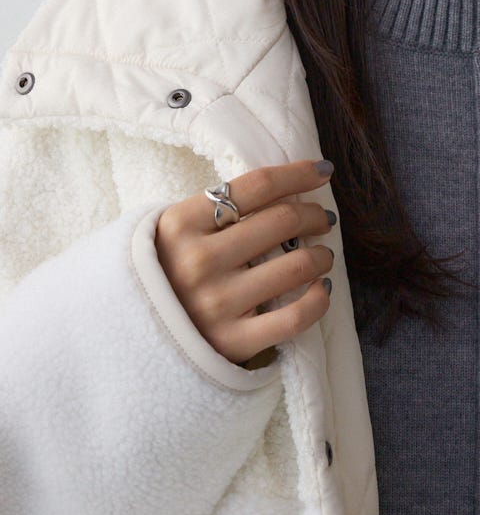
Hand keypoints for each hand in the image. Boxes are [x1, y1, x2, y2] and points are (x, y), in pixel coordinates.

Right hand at [155, 160, 336, 365]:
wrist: (121, 337)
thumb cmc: (158, 272)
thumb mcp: (171, 229)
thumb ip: (215, 207)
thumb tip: (286, 186)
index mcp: (181, 223)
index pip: (257, 185)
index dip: (299, 173)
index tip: (323, 171)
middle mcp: (198, 261)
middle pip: (282, 220)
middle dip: (313, 214)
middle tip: (322, 218)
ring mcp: (215, 304)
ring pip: (296, 266)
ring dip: (321, 255)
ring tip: (321, 255)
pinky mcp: (231, 343)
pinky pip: (295, 317)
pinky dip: (319, 299)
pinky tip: (321, 289)